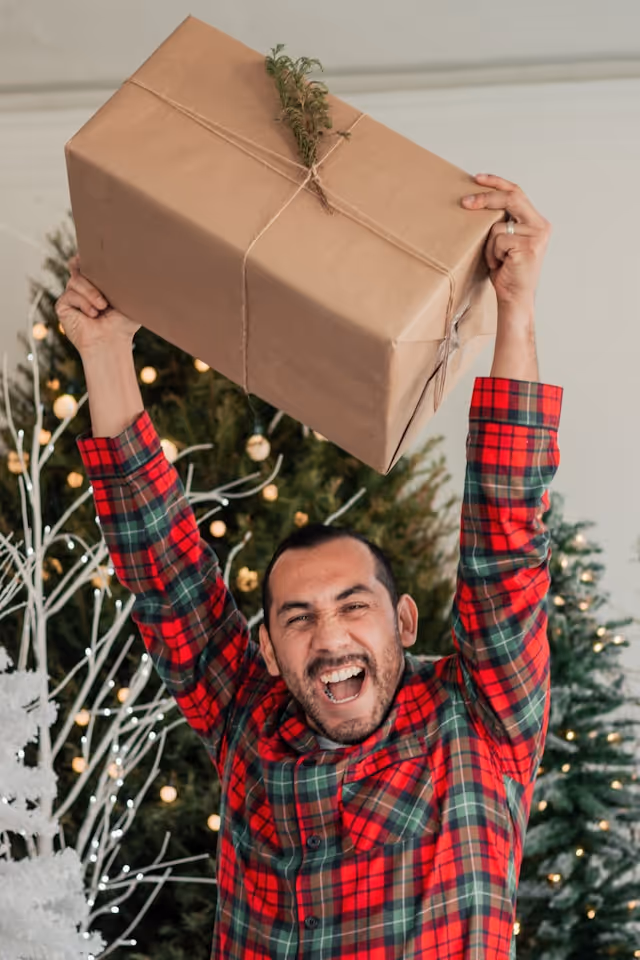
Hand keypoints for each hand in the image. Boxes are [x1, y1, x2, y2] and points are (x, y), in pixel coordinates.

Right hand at [55, 255, 139, 355]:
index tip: (92, 251)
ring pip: (76, 281)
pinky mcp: (63, 306)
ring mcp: (72, 297)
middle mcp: (83, 289)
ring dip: (91, 292)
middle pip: (78, 267)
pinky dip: (84, 302)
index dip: (86, 255)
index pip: (87, 263)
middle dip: (87, 266)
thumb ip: (128, 282)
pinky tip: (93, 314)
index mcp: (98, 285)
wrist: (112, 342)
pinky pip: (70, 295)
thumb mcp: (129, 299)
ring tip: (103, 306)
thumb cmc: (124, 324)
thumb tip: (139, 266)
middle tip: (95, 270)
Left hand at [461, 174, 550, 307]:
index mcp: (536, 222)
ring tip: (497, 260)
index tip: (478, 178)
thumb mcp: (505, 242)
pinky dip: (492, 254)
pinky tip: (500, 265)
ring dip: (489, 245)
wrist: (515, 299)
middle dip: (485, 198)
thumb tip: (479, 202)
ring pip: (498, 226)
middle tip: (465, 202)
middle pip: (511, 198)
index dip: (497, 183)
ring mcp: (536, 236)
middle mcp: (541, 226)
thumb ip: (503, 223)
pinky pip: (497, 240)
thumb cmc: (507, 272)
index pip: (517, 192)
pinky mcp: (528, 247)